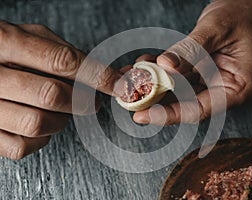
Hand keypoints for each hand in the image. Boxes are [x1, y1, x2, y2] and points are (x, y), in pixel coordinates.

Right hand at [0, 20, 120, 158]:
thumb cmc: (2, 48)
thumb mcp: (28, 36)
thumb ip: (63, 51)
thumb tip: (103, 72)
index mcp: (6, 42)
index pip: (62, 61)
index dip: (97, 76)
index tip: (119, 85)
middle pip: (51, 95)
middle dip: (82, 101)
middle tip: (92, 101)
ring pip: (37, 124)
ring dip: (62, 120)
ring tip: (62, 111)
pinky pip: (21, 146)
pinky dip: (41, 138)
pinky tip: (41, 124)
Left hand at [133, 0, 251, 124]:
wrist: (247, 6)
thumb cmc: (241, 15)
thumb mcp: (216, 29)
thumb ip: (191, 50)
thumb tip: (165, 66)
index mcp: (238, 88)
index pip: (200, 109)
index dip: (170, 114)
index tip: (145, 115)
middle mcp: (224, 90)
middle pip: (185, 105)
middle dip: (156, 101)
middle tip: (130, 97)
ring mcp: (211, 82)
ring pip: (178, 93)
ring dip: (154, 86)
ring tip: (132, 78)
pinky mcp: (200, 74)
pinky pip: (177, 78)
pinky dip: (160, 72)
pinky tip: (144, 65)